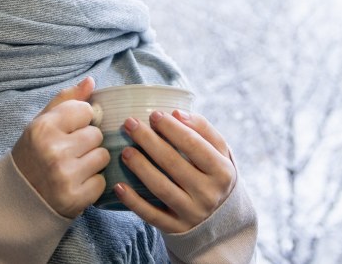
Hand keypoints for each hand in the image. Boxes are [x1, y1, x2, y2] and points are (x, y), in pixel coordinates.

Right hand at [11, 76, 107, 217]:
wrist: (18, 197)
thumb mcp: (42, 122)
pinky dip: (92, 184)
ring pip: (103, 156)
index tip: (68, 131)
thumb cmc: (33, 153)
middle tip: (69, 152)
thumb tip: (91, 81)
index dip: (80, 120)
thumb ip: (66, 100)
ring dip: (93, 162)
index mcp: (43, 127)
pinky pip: (102, 181)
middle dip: (87, 142)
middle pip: (96, 134)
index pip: (85, 110)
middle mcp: (53, 150)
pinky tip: (75, 184)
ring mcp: (65, 176)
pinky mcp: (75, 198)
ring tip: (74, 167)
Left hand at [116, 109, 236, 232]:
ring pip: (161, 189)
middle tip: (130, 124)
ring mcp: (191, 213)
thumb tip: (176, 113)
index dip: (172, 128)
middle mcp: (208, 194)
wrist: (222, 216)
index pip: (194, 145)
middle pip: (174, 164)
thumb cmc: (215, 173)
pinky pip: (151, 215)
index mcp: (222, 171)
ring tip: (125, 151)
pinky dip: (133, 202)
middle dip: (150, 141)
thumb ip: (203, 129)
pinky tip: (118, 186)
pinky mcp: (176, 228)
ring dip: (140, 168)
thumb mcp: (220, 152)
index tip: (154, 114)